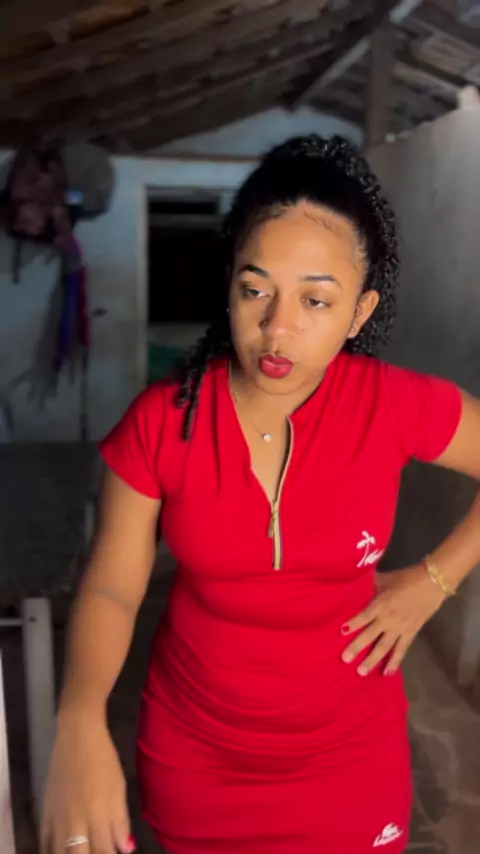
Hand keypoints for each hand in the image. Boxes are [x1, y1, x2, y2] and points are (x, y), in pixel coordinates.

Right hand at [41, 709, 134, 853]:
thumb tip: (125, 849)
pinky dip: (52, 850)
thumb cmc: (103, 758)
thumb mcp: (119, 786)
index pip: (104, 852)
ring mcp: (58, 817)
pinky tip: (61, 849)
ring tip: (82, 850)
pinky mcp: (45, 811)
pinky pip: (44, 841)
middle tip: (99, 851)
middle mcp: (76, 819)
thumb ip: (121, 820)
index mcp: (98, 813)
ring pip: (60, 852)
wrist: (78, 735)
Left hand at [340, 565, 445, 675]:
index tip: (341, 632)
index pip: (363, 616)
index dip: (352, 624)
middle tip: (345, 660)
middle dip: (356, 647)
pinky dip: (394, 662)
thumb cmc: (405, 578)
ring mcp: (399, 628)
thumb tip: (356, 583)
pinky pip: (401, 650)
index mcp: (380, 604)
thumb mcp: (384, 578)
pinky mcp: (410, 633)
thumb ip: (370, 584)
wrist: (432, 583)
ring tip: (361, 672)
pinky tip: (387, 673)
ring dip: (372, 660)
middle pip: (369, 635)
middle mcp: (387, 619)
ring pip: (383, 647)